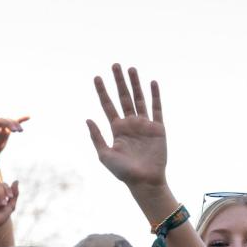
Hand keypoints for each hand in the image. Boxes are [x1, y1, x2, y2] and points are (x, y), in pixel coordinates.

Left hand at [0, 114, 28, 166]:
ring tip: (20, 131)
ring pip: (8, 123)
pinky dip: (20, 120)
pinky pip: (13, 124)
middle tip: (15, 131)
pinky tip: (28, 117)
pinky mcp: (6, 131)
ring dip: (14, 125)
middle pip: (0, 122)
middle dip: (7, 124)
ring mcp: (0, 128)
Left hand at [86, 64, 166, 188]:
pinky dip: (155, 95)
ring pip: (139, 99)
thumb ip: (96, 137)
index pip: (108, 105)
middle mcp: (130, 124)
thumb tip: (87, 119)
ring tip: (131, 68)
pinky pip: (157, 109)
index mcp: (117, 129)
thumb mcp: (105, 155)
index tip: (96, 77)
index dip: (102, 91)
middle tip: (115, 65)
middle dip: (119, 81)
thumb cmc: (123, 172)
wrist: (144, 181)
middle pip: (123, 97)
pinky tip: (152, 82)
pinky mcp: (158, 128)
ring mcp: (144, 125)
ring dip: (135, 84)